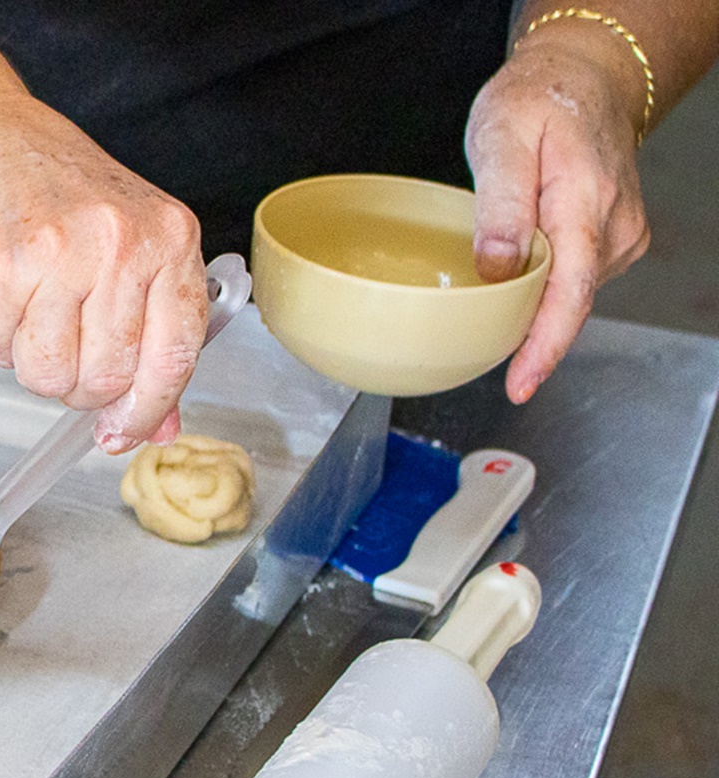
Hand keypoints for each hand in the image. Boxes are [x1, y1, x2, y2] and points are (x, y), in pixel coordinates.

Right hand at [0, 98, 207, 451]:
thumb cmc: (53, 188)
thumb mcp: (128, 245)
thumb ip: (152, 334)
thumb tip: (161, 426)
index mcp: (167, 237)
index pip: (174, 357)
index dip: (148, 410)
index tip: (124, 433)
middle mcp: (118, 244)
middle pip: (105, 378)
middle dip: (77, 384)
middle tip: (63, 346)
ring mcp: (55, 256)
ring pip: (47, 376)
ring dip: (32, 363)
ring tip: (30, 312)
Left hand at [467, 26, 649, 402]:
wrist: (582, 79)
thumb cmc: (537, 103)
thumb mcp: (501, 140)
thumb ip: (500, 206)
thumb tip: (497, 268)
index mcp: (585, 205)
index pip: (570, 294)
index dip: (544, 347)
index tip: (519, 385)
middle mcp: (613, 229)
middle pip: (566, 302)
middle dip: (523, 333)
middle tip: (472, 340)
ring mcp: (618, 237)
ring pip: (567, 294)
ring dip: (528, 306)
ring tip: (489, 290)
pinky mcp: (610, 241)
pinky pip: (571, 280)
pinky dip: (540, 289)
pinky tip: (514, 277)